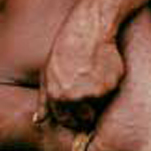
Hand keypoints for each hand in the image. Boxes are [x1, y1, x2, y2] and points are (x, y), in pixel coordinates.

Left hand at [35, 3, 124, 129]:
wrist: (87, 29)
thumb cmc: (64, 49)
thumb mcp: (46, 73)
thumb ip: (43, 100)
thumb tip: (38, 121)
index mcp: (57, 96)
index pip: (66, 121)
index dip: (72, 118)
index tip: (76, 111)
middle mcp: (75, 97)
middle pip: (85, 118)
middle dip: (87, 111)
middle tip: (88, 93)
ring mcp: (94, 92)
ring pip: (100, 105)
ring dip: (99, 95)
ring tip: (93, 74)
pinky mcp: (111, 84)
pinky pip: (111, 91)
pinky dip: (109, 83)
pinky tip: (102, 67)